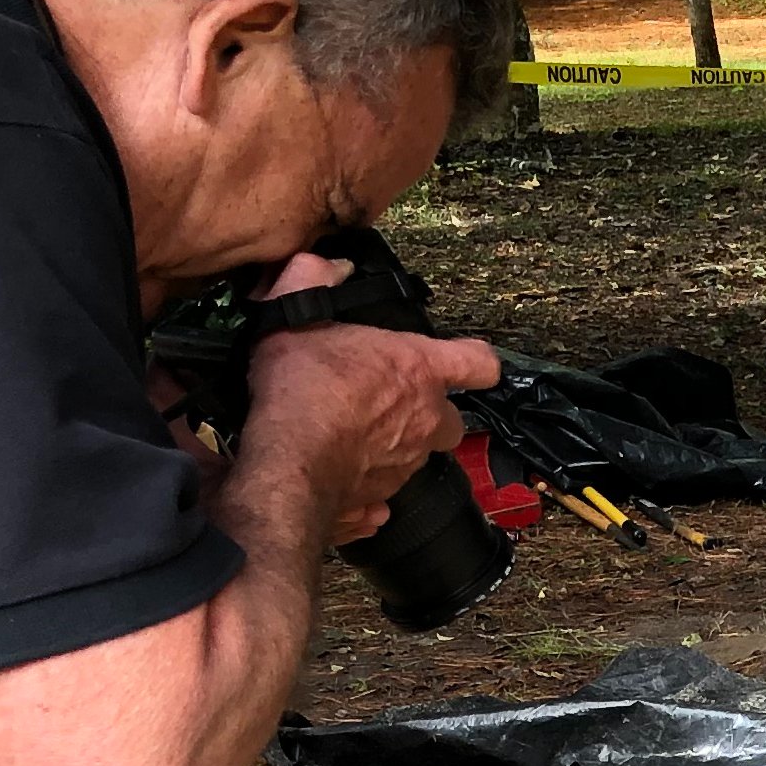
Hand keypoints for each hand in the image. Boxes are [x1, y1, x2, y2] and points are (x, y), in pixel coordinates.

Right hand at [245, 291, 498, 542]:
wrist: (288, 461)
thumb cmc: (301, 387)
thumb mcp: (296, 314)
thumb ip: (314, 278)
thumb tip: (328, 267)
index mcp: (418, 369)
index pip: (477, 363)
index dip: (476, 362)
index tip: (469, 363)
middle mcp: (425, 420)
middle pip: (452, 420)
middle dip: (431, 413)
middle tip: (394, 401)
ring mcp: (408, 464)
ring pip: (418, 454)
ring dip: (397, 445)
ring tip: (356, 432)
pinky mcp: (383, 498)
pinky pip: (385, 491)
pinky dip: (369, 482)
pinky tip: (342, 470)